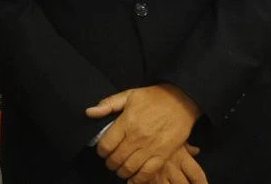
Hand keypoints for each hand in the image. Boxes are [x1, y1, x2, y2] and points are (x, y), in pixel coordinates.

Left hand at [85, 84, 199, 180]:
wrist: (181, 101)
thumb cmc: (153, 98)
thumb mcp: (128, 95)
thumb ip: (107, 104)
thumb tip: (89, 112)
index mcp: (127, 122)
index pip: (106, 144)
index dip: (101, 151)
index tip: (102, 151)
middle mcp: (137, 137)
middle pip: (117, 158)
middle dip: (110, 163)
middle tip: (110, 162)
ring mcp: (151, 147)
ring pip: (130, 167)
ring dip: (121, 172)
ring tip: (120, 169)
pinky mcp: (164, 154)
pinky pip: (148, 172)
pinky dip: (138, 179)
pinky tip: (133, 179)